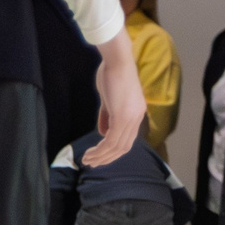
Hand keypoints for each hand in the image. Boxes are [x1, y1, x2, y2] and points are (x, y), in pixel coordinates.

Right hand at [86, 27, 144, 168]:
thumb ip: (107, 116)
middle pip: (124, 147)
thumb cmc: (112, 73)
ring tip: (88, 160)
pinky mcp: (122, 117)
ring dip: (101, 156)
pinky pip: (111, 140)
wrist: (118, 60)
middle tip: (93, 163)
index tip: (101, 155)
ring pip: (117, 146)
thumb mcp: (109, 98)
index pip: (128, 139)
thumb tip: (102, 133)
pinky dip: (100, 149)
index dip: (115, 150)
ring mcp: (130, 118)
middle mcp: (137, 118)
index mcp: (137, 113)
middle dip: (108, 158)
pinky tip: (91, 152)